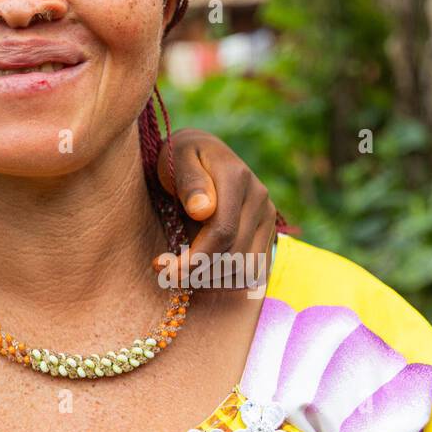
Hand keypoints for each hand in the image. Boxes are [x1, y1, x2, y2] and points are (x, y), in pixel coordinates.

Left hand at [154, 128, 279, 289]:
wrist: (205, 152)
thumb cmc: (183, 157)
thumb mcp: (177, 159)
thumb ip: (189, 181)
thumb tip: (202, 210)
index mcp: (237, 177)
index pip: (222, 231)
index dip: (194, 258)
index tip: (163, 268)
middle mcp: (259, 198)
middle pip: (235, 255)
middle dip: (197, 272)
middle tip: (166, 272)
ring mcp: (268, 216)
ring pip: (247, 269)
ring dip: (212, 279)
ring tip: (182, 269)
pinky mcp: (268, 232)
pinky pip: (254, 271)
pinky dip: (226, 279)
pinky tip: (201, 271)